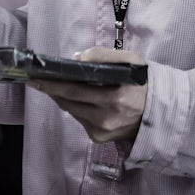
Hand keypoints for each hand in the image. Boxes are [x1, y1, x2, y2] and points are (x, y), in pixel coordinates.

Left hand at [28, 46, 148, 143]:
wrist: (160, 110)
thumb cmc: (142, 81)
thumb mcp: (129, 60)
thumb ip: (102, 56)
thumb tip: (75, 59)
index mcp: (115, 97)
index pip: (74, 88)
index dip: (52, 83)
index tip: (34, 75)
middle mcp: (106, 118)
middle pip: (68, 101)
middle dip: (50, 89)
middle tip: (35, 79)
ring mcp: (102, 131)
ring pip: (72, 111)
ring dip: (60, 97)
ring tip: (52, 84)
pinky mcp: (99, 138)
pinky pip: (80, 119)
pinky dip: (74, 107)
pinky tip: (73, 97)